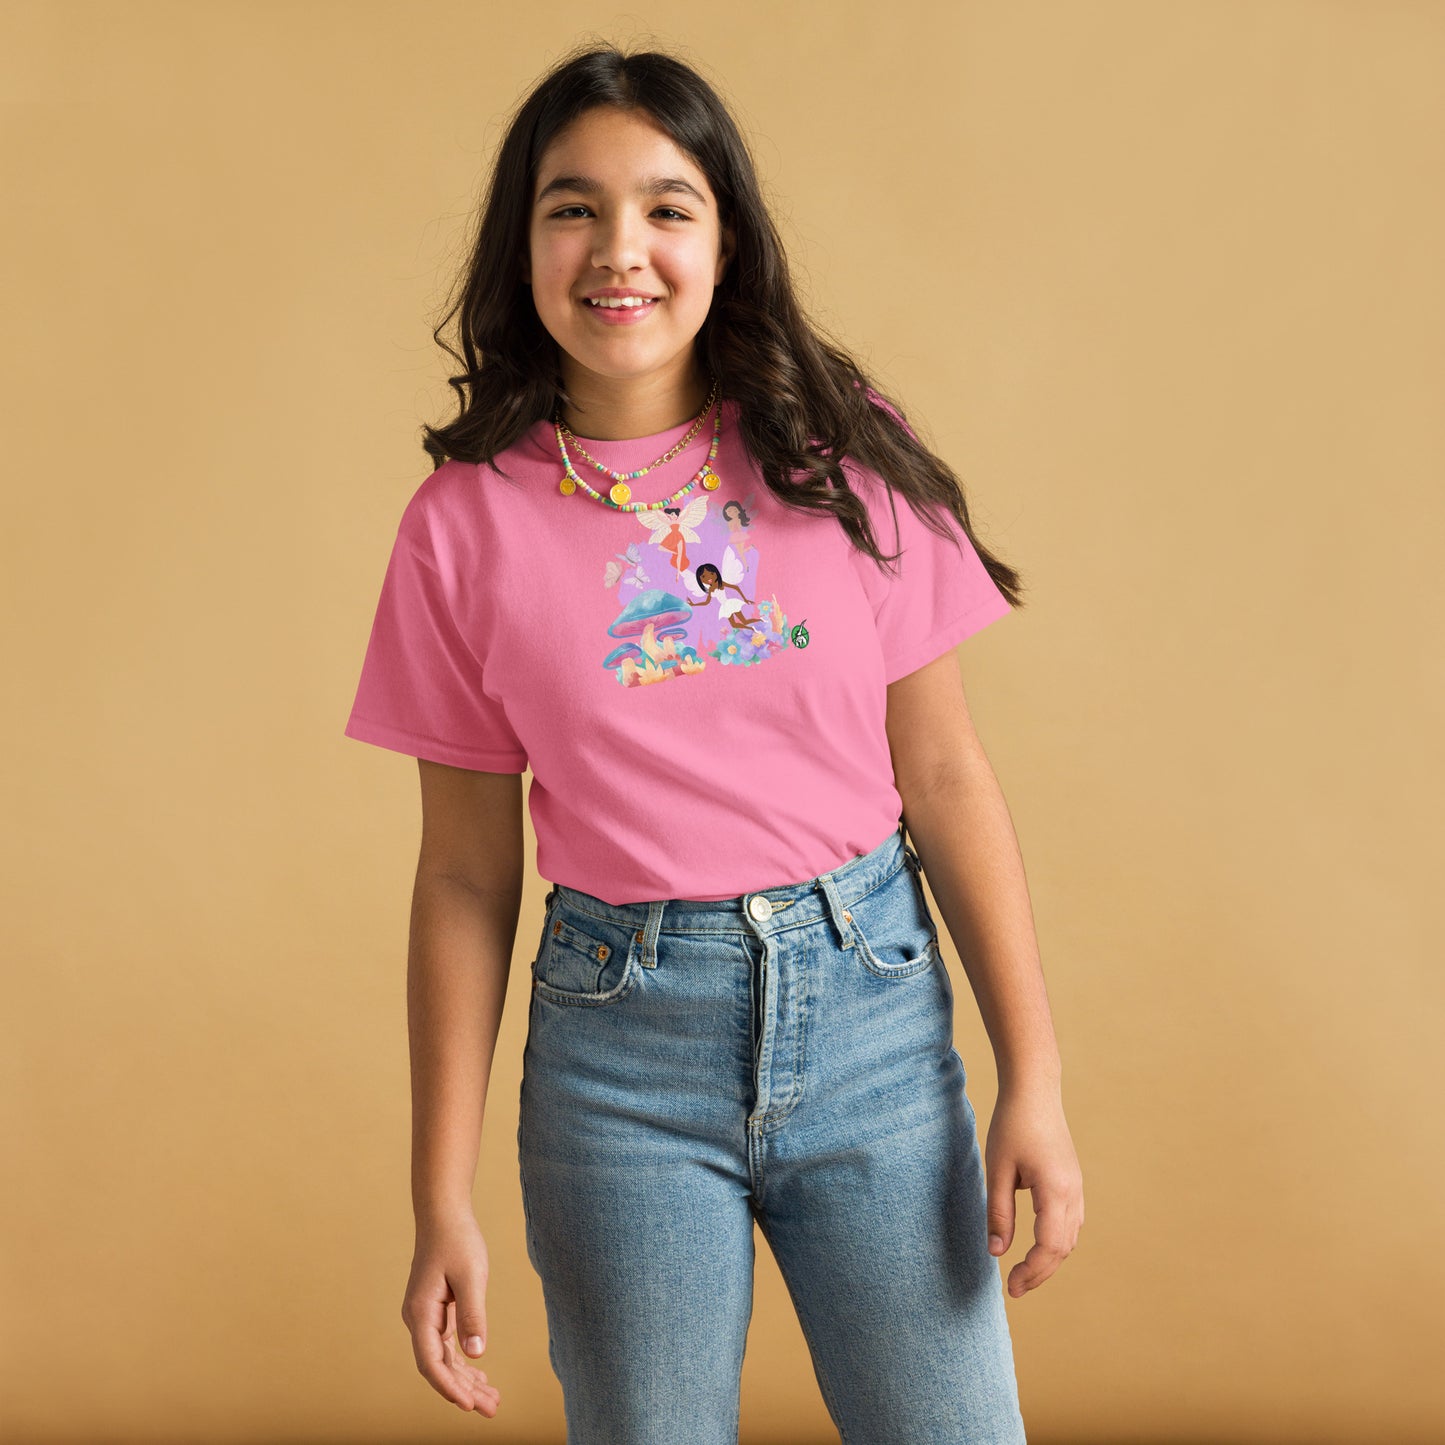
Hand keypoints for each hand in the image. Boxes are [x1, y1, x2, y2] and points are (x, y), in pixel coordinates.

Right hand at [401, 1210, 500, 1417]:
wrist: (443, 1214)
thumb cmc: (457, 1240)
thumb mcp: (471, 1276)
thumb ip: (472, 1315)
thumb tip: (476, 1354)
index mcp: (421, 1314)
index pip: (431, 1363)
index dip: (449, 1387)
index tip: (469, 1406)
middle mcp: (418, 1320)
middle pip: (439, 1367)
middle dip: (464, 1391)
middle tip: (492, 1410)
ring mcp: (426, 1317)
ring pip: (444, 1359)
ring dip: (466, 1380)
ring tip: (492, 1400)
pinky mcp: (436, 1312)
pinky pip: (447, 1346)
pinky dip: (463, 1362)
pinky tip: (480, 1376)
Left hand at [984, 1080, 1083, 1297]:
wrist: (1034, 1090)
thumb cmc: (1012, 1124)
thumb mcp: (998, 1169)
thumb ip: (999, 1212)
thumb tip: (996, 1252)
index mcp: (1055, 1191)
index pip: (1049, 1247)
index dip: (1031, 1272)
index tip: (1011, 1287)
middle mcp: (1073, 1193)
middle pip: (1063, 1248)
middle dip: (1040, 1272)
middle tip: (1014, 1287)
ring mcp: (1077, 1187)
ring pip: (1070, 1238)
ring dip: (1050, 1259)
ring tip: (1024, 1272)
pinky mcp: (1073, 1182)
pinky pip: (1071, 1223)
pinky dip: (1057, 1242)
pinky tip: (1039, 1247)